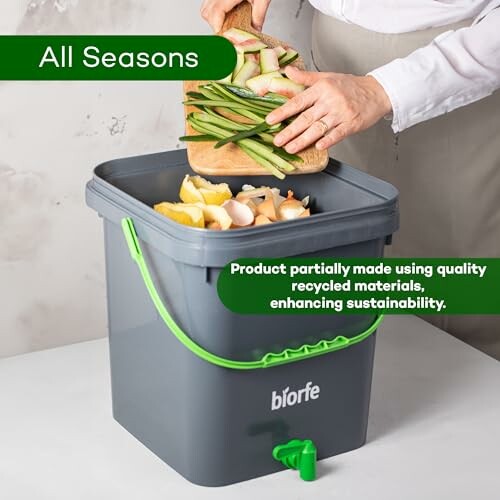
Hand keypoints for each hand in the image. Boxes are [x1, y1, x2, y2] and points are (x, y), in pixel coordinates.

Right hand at [201, 0, 270, 31]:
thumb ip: (258, 15)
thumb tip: (255, 31)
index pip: (216, 12)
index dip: (218, 27)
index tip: (225, 36)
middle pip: (207, 12)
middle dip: (216, 25)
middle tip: (229, 30)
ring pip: (205, 7)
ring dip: (214, 18)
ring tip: (229, 21)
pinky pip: (209, 2)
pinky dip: (215, 10)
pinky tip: (227, 12)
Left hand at [267, 66, 391, 152]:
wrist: (377, 92)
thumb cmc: (350, 86)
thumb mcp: (327, 77)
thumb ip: (306, 77)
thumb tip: (287, 71)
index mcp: (321, 89)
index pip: (298, 101)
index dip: (283, 112)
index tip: (270, 120)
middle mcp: (330, 100)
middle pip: (306, 118)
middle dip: (289, 131)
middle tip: (277, 141)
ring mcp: (341, 113)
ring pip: (318, 128)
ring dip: (303, 140)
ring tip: (290, 148)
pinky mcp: (351, 124)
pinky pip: (337, 134)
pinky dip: (328, 140)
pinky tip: (318, 146)